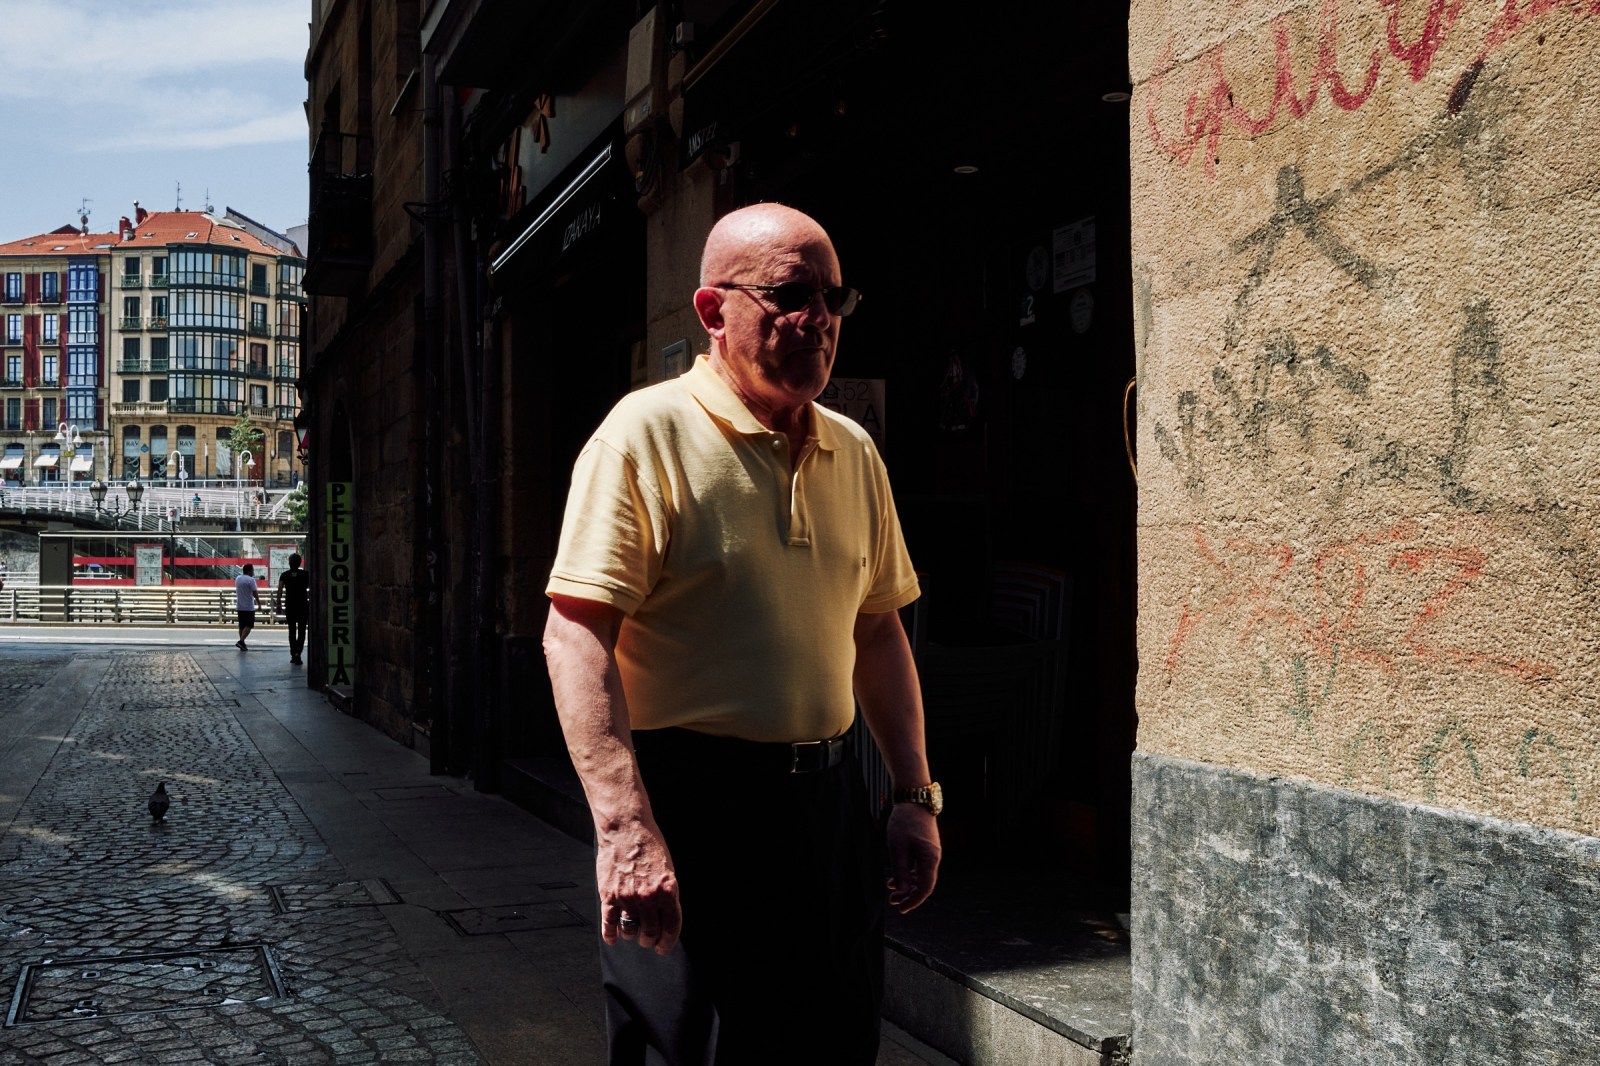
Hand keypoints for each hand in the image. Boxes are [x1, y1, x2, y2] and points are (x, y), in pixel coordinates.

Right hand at [596, 818, 681, 953]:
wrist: (626, 828)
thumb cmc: (649, 844)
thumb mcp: (668, 869)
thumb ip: (667, 893)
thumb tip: (665, 915)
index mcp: (667, 890)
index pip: (671, 927)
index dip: (668, 942)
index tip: (663, 947)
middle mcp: (648, 897)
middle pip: (651, 932)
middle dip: (650, 939)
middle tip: (649, 940)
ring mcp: (627, 897)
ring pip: (631, 930)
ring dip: (633, 935)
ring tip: (633, 932)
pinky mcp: (609, 895)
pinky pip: (609, 923)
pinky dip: (611, 934)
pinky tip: (613, 938)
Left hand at [885, 803, 940, 913]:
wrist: (914, 798)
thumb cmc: (904, 822)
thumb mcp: (898, 848)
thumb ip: (900, 872)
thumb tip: (902, 893)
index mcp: (930, 859)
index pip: (925, 888)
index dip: (914, 901)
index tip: (901, 909)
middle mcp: (934, 857)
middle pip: (924, 884)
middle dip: (909, 895)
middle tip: (893, 902)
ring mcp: (931, 852)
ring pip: (921, 875)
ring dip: (907, 885)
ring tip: (890, 890)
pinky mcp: (926, 847)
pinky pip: (919, 866)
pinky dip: (908, 873)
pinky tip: (895, 876)